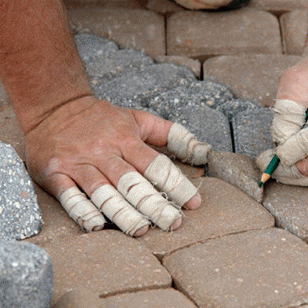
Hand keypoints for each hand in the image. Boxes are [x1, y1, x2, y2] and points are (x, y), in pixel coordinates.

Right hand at [24, 96, 210, 236]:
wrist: (55, 107)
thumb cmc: (103, 118)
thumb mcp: (140, 119)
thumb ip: (173, 134)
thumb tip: (204, 151)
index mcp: (126, 139)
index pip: (156, 165)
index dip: (176, 185)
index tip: (193, 203)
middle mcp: (104, 152)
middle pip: (132, 182)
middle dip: (154, 205)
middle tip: (172, 223)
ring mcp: (79, 163)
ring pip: (104, 191)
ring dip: (122, 212)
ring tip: (141, 229)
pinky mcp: (56, 173)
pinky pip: (69, 195)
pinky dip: (82, 210)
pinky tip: (96, 225)